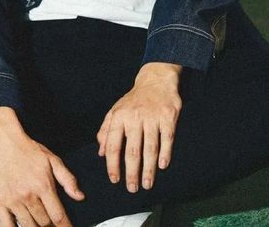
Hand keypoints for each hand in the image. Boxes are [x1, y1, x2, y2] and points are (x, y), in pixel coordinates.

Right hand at [0, 107, 84, 225]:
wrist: (4, 141)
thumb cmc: (27, 150)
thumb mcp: (52, 160)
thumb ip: (67, 179)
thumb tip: (79, 196)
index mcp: (43, 185)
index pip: (58, 216)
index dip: (65, 226)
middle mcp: (28, 195)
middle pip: (44, 223)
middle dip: (50, 224)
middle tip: (50, 220)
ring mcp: (13, 200)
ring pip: (28, 226)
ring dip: (35, 226)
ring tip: (37, 220)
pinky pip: (6, 225)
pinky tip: (21, 225)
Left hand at [96, 62, 181, 192]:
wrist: (155, 80)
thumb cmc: (134, 100)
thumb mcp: (116, 110)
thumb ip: (106, 130)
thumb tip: (100, 152)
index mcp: (119, 116)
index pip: (113, 144)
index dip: (112, 164)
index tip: (114, 180)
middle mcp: (134, 117)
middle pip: (132, 150)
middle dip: (131, 172)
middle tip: (132, 188)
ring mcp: (152, 116)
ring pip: (150, 147)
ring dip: (148, 168)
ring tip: (147, 184)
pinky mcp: (168, 116)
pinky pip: (167, 138)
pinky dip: (165, 153)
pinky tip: (163, 166)